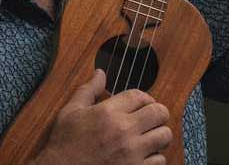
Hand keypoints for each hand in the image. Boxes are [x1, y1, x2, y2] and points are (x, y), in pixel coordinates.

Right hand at [37, 69, 171, 164]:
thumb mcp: (71, 111)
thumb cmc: (64, 143)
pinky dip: (154, 157)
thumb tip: (100, 73)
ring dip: (158, 135)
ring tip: (148, 137)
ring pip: (164, 136)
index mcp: (108, 112)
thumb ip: (89, 90)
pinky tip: (143, 155)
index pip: (140, 96)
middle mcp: (123, 131)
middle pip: (159, 113)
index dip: (144, 98)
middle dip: (157, 113)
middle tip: (150, 119)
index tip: (143, 104)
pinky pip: (160, 160)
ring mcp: (132, 153)